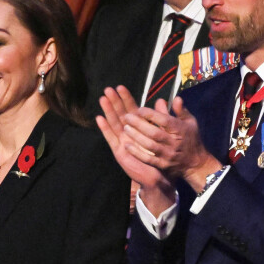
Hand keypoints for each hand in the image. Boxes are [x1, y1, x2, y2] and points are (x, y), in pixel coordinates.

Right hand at [96, 86, 176, 215]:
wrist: (159, 176)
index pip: (131, 109)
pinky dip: (105, 128)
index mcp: (139, 128)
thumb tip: (162, 100)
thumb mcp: (164, 134)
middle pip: (120, 114)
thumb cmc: (162, 156)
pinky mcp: (119, 151)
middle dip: (114, 101)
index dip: (126, 98)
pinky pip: (111, 138)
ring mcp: (122, 141)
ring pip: (114, 123)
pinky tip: (99, 118)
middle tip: (108, 89)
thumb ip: (162, 118)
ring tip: (103, 99)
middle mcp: (129, 133)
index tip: (121, 87)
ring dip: (108, 111)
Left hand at [123, 96, 220, 191]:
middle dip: (139, 124)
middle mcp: (174, 143)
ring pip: (149, 145)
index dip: (150, 114)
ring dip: (136, 136)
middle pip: (154, 132)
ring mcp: (168, 155)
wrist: (196, 164)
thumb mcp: (190, 123)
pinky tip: (127, 145)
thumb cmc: (191, 139)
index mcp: (180, 130)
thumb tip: (175, 98)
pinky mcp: (163, 165)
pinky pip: (148, 159)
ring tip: (125, 128)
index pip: (164, 120)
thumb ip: (181, 110)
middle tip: (127, 117)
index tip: (139, 109)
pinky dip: (137, 152)